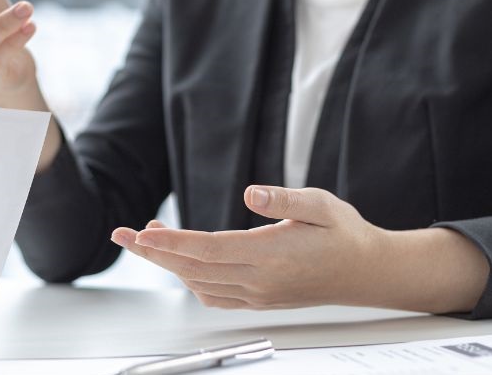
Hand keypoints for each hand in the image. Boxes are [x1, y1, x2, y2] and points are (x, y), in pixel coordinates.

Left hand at [111, 186, 488, 312]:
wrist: (368, 272)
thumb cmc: (345, 234)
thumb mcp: (320, 204)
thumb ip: (284, 199)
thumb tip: (250, 193)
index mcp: (270, 255)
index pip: (207, 250)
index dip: (171, 243)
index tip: (141, 234)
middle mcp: (259, 280)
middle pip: (193, 268)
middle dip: (154, 252)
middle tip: (122, 236)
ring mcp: (258, 294)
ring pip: (199, 283)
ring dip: (169, 263)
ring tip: (148, 239)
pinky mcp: (259, 299)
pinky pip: (214, 295)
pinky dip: (189, 279)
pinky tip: (182, 262)